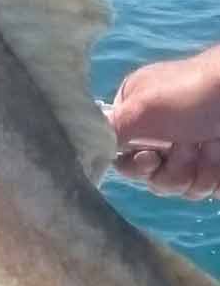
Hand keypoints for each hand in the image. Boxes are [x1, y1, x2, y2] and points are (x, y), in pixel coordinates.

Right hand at [110, 45, 219, 197]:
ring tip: (210, 146)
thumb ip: (110, 130)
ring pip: (182, 188)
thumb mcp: (141, 108)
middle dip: (174, 169)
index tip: (151, 157)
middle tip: (188, 144)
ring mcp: (190, 153)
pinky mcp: (214, 168)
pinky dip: (216, 179)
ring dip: (199, 172)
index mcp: (136, 117)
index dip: (136, 166)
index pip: (121, 158)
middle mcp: (159, 137)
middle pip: (153, 179)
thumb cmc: (189, 95)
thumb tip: (79, 142)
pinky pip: (207, 191)